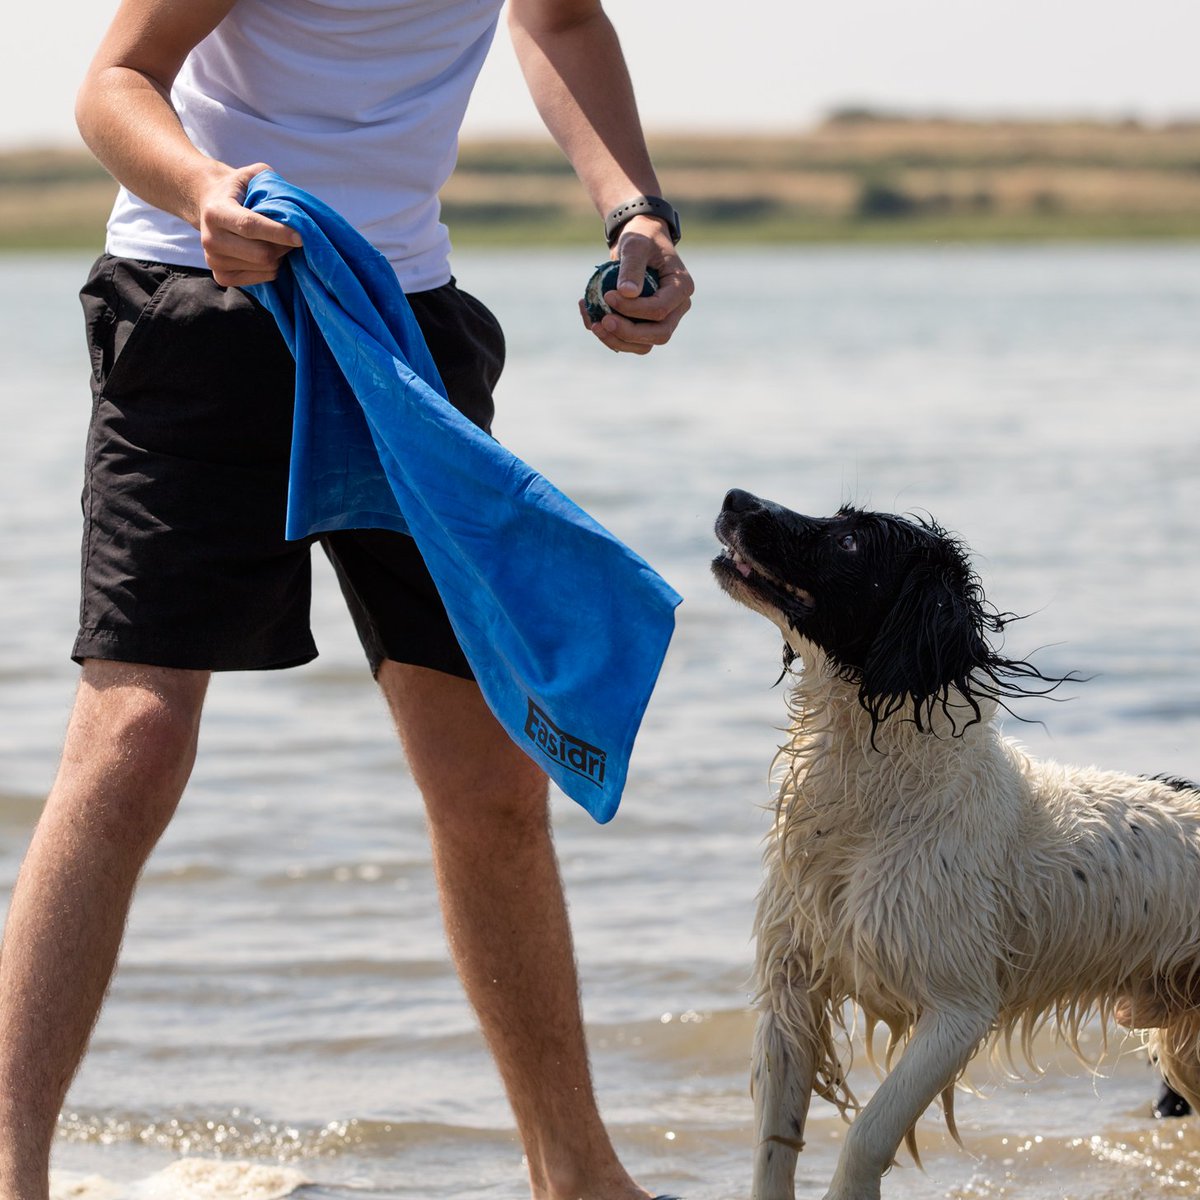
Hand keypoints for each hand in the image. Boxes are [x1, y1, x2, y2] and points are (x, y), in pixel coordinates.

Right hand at [195, 162, 301, 286]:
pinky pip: (261, 279)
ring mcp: (214, 260)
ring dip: (279, 256)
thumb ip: (269, 181)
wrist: (207, 204)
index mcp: (215, 212)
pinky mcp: (221, 277)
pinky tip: (265, 252)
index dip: (278, 232)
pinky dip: (271, 267)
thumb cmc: (238, 190)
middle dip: (283, 246)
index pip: (250, 226)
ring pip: (265, 267)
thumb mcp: (250, 175)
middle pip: (262, 254)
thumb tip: (292, 205)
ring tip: (275, 241)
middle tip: (292, 236)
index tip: (300, 237)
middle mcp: (210, 239)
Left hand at [580, 214, 693, 354]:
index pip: (660, 309)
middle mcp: (677, 308)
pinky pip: (631, 341)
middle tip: (603, 321)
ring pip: (645, 344)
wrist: (640, 242)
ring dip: (617, 341)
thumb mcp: (635, 244)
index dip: (633, 309)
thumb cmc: (641, 238)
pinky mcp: (647, 325)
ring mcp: (664, 319)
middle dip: (628, 333)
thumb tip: (627, 293)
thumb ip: (632, 267)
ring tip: (594, 325)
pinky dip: (610, 336)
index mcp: (681, 288)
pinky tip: (592, 320)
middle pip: (658, 334)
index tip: (608, 295)